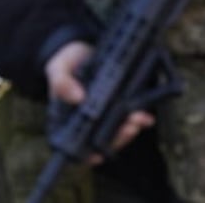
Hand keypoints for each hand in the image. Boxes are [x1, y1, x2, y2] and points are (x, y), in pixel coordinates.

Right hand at [45, 41, 153, 162]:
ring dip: (130, 128)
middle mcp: (87, 120)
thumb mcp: (58, 67)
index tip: (96, 156)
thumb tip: (77, 97)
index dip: (85, 154)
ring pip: (117, 132)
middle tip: (128, 128)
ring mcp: (104, 114)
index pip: (75, 143)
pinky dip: (139, 118)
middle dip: (117, 138)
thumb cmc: (67, 61)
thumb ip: (61, 81)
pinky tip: (146, 116)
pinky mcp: (118, 105)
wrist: (84, 47)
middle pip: (101, 141)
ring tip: (138, 119)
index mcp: (67, 117)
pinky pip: (129, 117)